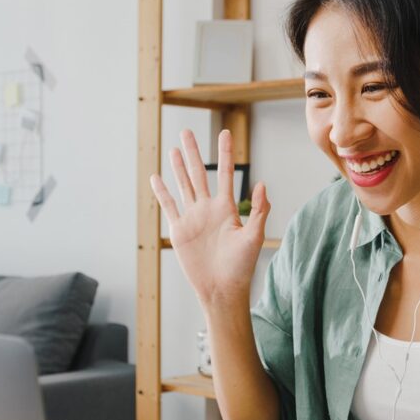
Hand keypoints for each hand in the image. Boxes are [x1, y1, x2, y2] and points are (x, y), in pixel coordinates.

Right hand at [150, 129, 269, 306]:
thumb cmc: (241, 266)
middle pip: (199, 173)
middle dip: (193, 152)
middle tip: (187, 131)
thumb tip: (262, 184)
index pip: (225, 173)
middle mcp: (208, 209)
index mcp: (226, 208)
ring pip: (183, 186)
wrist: (222, 288)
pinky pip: (169, 207)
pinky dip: (162, 192)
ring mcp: (192, 218)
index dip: (225, 153)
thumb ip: (259, 211)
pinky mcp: (179, 231)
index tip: (225, 132)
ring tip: (173, 148)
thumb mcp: (254, 237)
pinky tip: (156, 177)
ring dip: (178, 168)